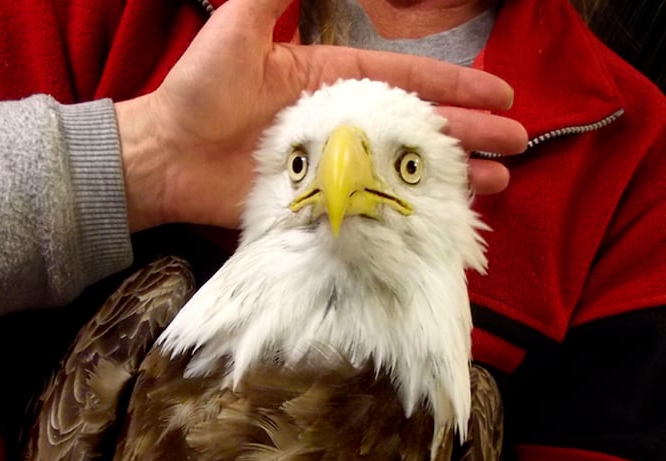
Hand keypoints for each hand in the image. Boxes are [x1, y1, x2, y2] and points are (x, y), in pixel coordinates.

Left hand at [115, 0, 526, 231]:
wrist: (162, 155)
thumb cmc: (198, 90)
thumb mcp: (241, 27)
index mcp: (331, 81)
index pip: (406, 80)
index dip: (454, 85)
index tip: (500, 92)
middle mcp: (340, 124)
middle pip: (416, 127)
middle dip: (469, 132)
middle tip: (517, 142)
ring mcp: (330, 167)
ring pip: (401, 168)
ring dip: (449, 174)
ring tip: (497, 182)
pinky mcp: (315, 204)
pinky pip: (369, 206)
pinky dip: (404, 210)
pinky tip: (439, 215)